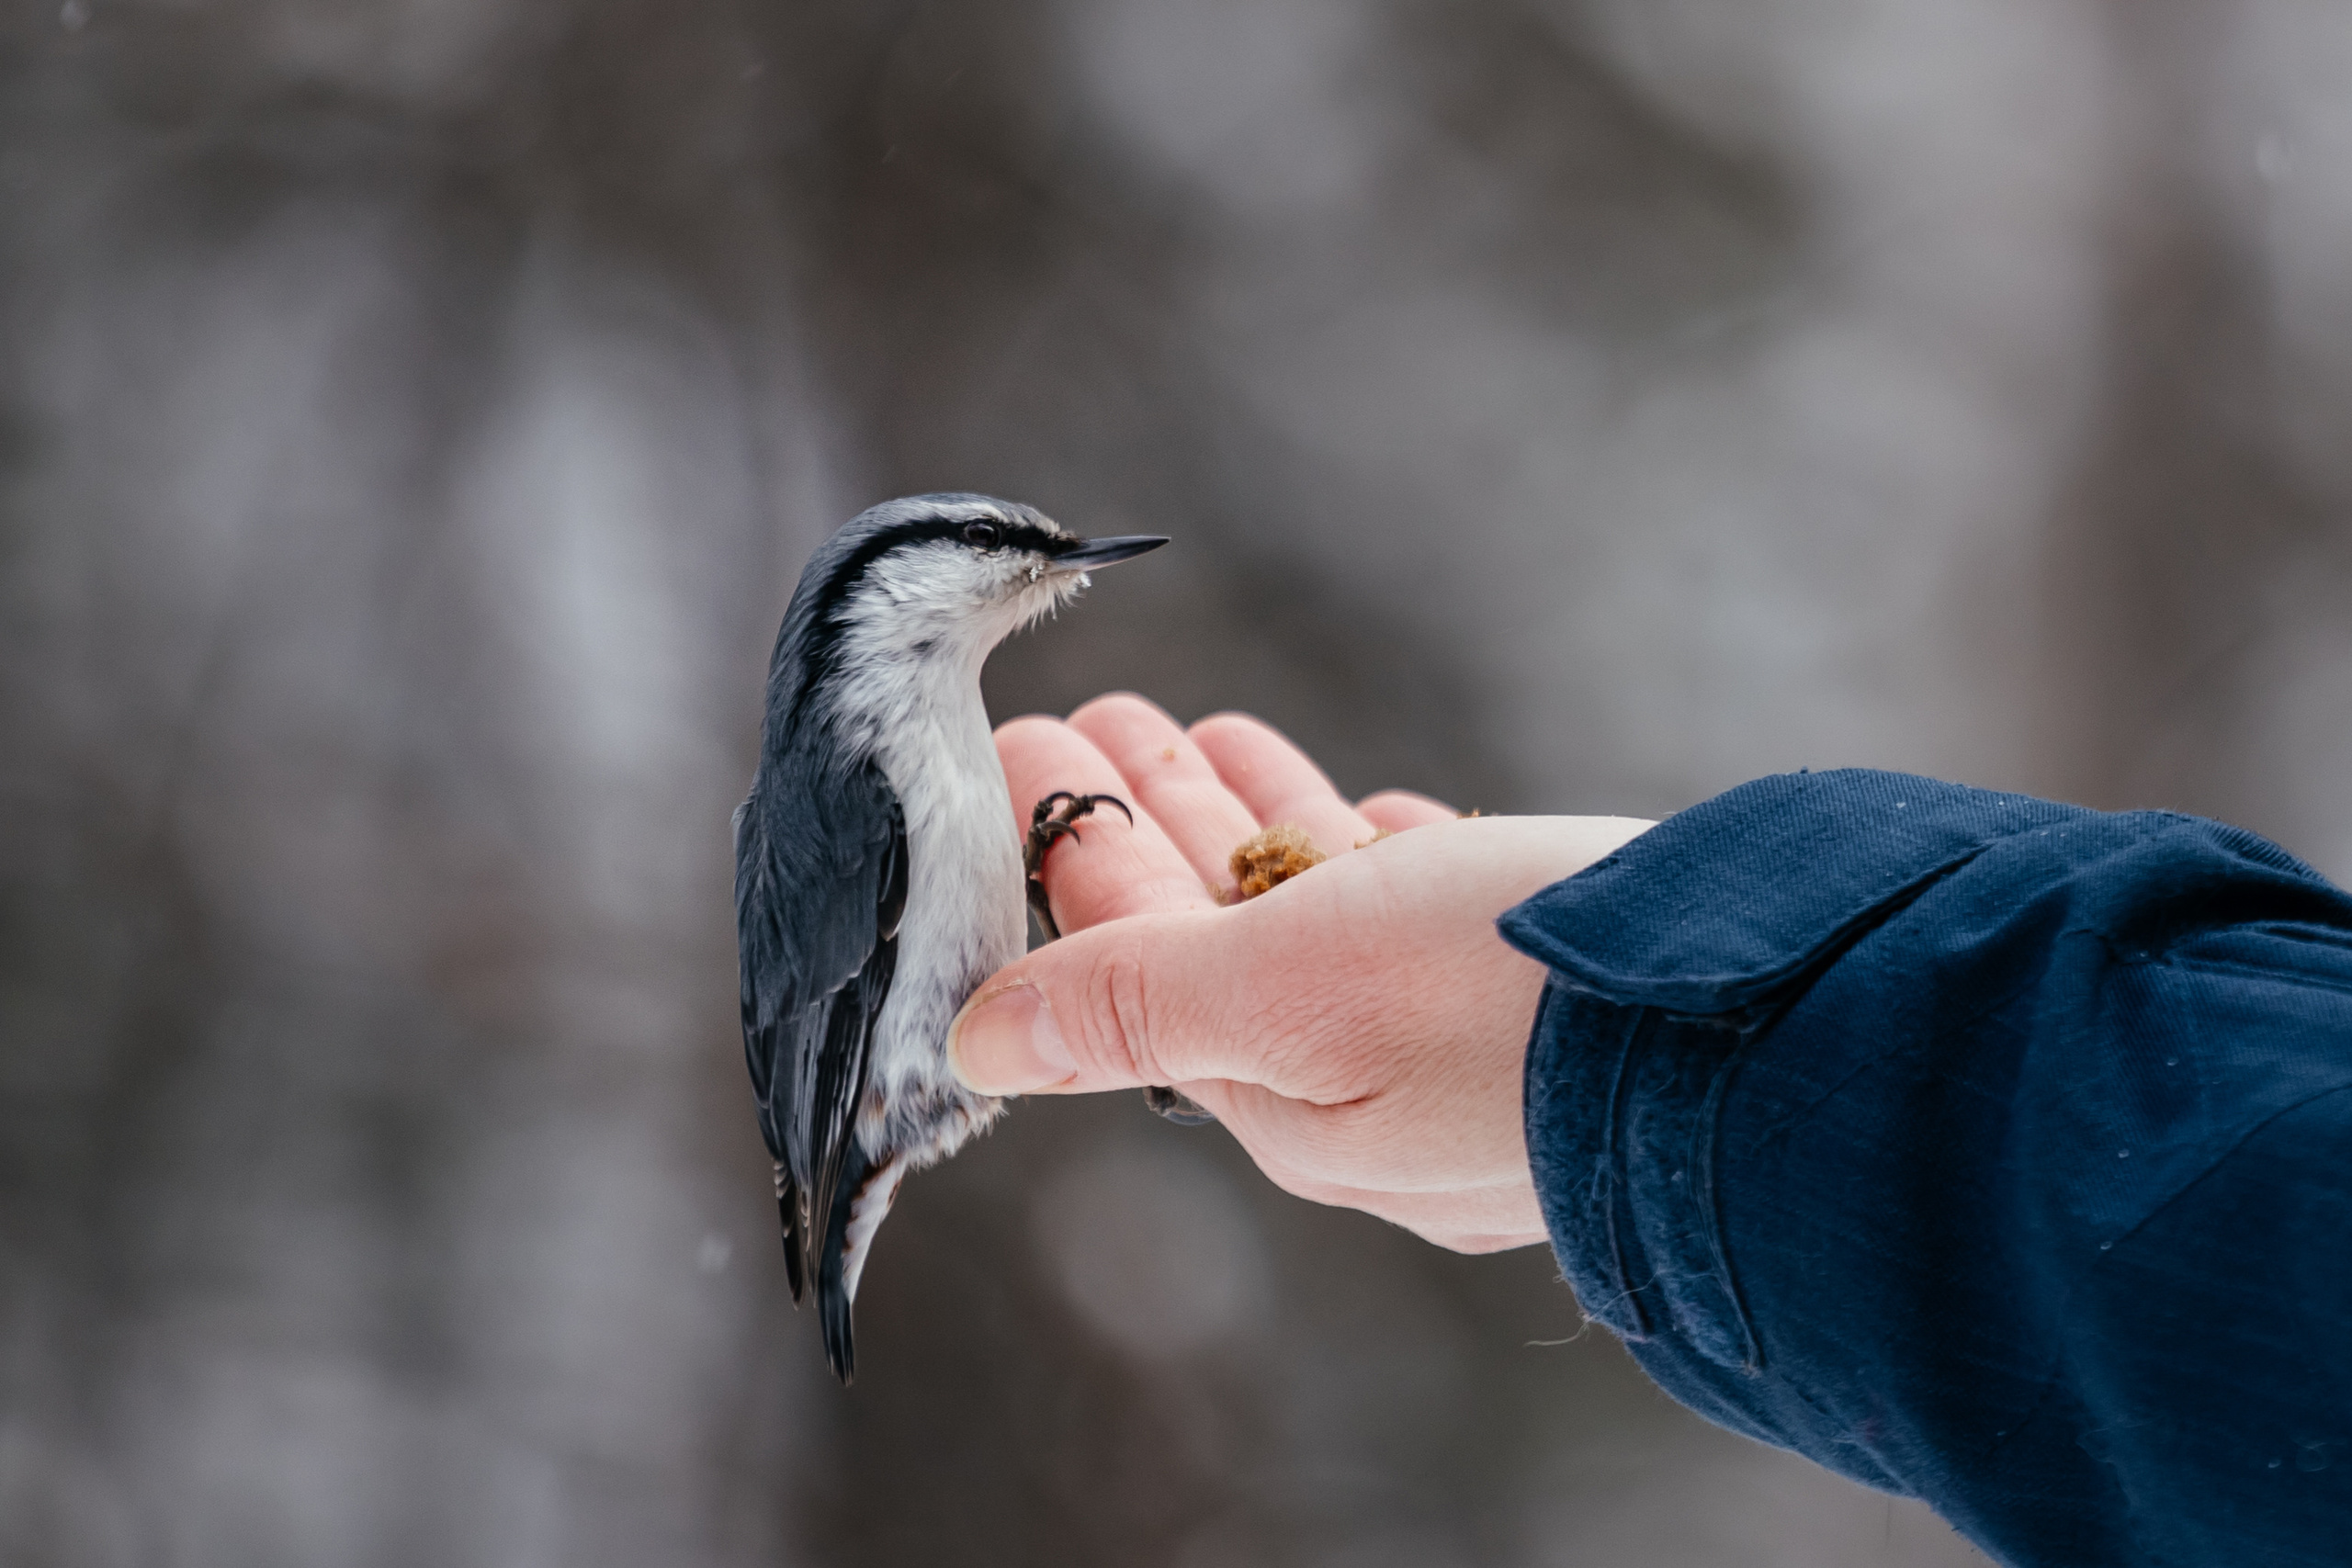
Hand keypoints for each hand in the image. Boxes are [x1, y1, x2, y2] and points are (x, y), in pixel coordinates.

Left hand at [948, 694, 1650, 1252]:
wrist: (1783, 1037)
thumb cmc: (1530, 1007)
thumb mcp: (1300, 993)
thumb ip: (1140, 1005)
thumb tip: (978, 1040)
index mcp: (1291, 1099)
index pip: (1134, 963)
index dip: (1072, 849)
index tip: (1024, 746)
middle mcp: (1369, 1084)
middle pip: (1221, 934)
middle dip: (1153, 820)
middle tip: (1100, 715)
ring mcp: (1464, 1042)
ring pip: (1327, 916)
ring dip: (1258, 817)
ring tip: (1206, 732)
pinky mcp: (1554, 998)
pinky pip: (1433, 921)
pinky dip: (1382, 857)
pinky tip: (1371, 814)